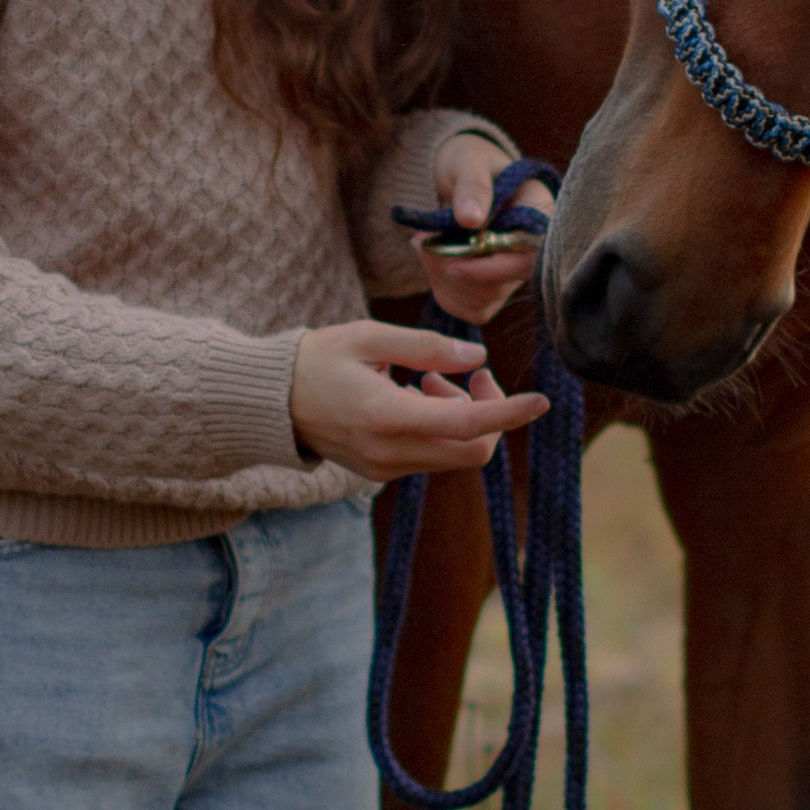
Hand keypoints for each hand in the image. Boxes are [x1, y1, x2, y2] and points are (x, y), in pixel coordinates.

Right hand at [289, 319, 548, 482]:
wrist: (269, 402)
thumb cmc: (317, 360)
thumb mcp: (368, 338)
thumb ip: (426, 347)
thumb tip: (477, 358)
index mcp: (387, 416)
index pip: (467, 423)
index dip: (509, 413)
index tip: (540, 401)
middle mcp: (389, 452)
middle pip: (472, 450)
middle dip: (488, 413)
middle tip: (470, 375)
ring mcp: (385, 468)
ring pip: (455, 455)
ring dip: (462, 418)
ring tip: (430, 378)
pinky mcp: (381, 472)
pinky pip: (432, 456)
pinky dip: (442, 428)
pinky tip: (416, 395)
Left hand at [413, 130, 554, 327]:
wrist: (461, 176)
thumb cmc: (471, 163)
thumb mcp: (470, 162)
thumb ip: (473, 185)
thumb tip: (471, 218)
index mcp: (539, 215)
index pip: (530, 257)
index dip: (493, 268)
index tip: (454, 265)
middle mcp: (532, 249)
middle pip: (504, 284)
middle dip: (457, 271)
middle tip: (423, 243)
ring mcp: (513, 272)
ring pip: (484, 301)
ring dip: (444, 279)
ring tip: (423, 244)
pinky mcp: (493, 288)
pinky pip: (471, 309)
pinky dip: (444, 292)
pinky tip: (432, 262)